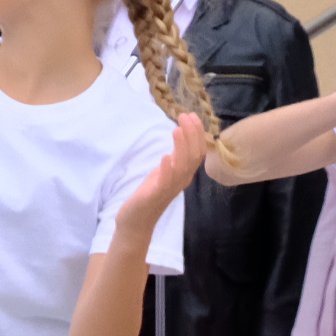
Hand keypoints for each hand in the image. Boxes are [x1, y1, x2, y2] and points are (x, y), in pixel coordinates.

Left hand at [117, 113, 208, 237]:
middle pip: (194, 157)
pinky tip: (166, 156)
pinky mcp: (156, 195)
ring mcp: (169, 188)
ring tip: (177, 130)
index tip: (192, 115)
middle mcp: (181, 180)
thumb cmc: (150, 194)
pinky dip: (167, 169)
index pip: (198, 151)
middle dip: (192, 135)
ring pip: (182, 167)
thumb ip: (176, 156)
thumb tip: (183, 134)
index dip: (198, 133)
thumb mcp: (165, 171)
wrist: (137, 220)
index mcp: (184, 173)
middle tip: (185, 116)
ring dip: (181, 148)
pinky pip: (166, 182)